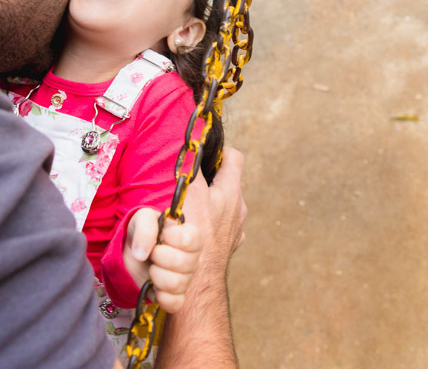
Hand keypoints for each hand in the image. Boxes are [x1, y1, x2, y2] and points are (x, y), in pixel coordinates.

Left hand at [123, 208, 201, 313]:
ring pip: (177, 283)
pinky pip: (176, 303)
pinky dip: (161, 297)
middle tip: (152, 253)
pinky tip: (153, 287)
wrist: (132, 252)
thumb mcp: (141, 219)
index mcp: (189, 236)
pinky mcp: (175, 297)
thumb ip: (144, 228)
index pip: (193, 239)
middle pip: (184, 263)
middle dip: (159, 257)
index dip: (175, 238)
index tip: (163, 236)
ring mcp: (185, 279)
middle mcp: (192, 259)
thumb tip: (141, 254)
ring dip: (156, 275)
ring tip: (151, 268)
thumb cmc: (143, 232)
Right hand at [182, 146, 246, 270]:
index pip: (234, 157)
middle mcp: (238, 208)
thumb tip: (191, 147)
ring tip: (190, 209)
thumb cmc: (193, 235)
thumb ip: (191, 168)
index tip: (204, 154)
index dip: (220, 151)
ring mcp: (235, 229)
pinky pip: (221, 228)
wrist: (199, 281)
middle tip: (191, 182)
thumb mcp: (189, 193)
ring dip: (210, 205)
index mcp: (231, 191)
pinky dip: (211, 226)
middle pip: (229, 182)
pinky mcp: (229, 245)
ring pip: (225, 206)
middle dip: (211, 180)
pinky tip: (195, 231)